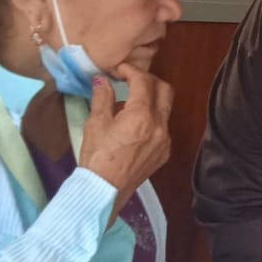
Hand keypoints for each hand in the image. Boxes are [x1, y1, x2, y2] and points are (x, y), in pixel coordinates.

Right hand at [82, 64, 171, 219]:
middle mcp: (159, 126)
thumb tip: (102, 80)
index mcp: (141, 116)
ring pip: (165, 109)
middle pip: (164, 90)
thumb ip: (102, 97)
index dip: (131, 71)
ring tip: (127, 105)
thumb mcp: (95, 123)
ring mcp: (165, 140)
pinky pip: (163, 127)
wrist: (105, 190)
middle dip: (148, 80)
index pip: (143, 81)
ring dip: (150, 100)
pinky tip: (133, 125)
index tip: (120, 70)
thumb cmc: (97, 158)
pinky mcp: (164, 152)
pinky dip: (152, 118)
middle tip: (130, 80)